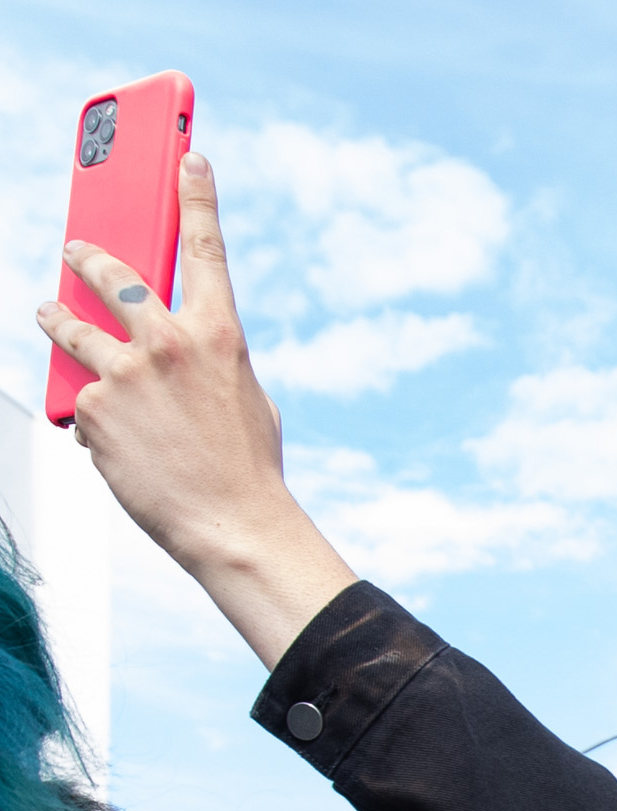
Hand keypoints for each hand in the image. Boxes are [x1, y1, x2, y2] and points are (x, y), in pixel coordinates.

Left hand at [37, 158, 355, 668]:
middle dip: (85, 256)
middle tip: (73, 250)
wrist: (232, 528)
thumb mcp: (245, 399)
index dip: (195, 194)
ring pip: (70, 326)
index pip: (203, 247)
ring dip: (55, 316)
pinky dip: (91, 414)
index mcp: (218, 335)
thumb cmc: (247, 470)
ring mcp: (125, 371)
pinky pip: (81, 397)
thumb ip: (208, 358)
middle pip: (110, 273)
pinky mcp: (94, 406)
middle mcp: (167, 341)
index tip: (186, 155)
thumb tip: (174, 344)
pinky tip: (112, 438)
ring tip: (47, 313)